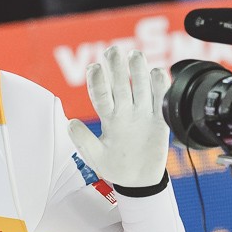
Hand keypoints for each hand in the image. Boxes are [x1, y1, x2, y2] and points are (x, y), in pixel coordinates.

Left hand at [67, 46, 170, 187]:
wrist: (138, 181)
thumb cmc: (115, 167)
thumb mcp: (95, 157)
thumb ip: (84, 141)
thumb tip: (70, 123)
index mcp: (108, 118)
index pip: (101, 94)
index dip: (97, 81)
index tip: (94, 67)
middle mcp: (124, 112)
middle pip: (120, 85)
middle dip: (117, 67)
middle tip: (113, 50)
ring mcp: (142, 114)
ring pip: (140, 88)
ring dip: (138, 71)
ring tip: (136, 55)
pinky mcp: (159, 121)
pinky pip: (160, 101)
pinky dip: (160, 87)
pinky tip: (158, 73)